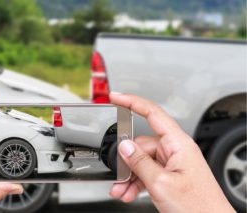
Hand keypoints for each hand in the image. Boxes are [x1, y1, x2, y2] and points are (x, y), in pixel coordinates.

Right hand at [109, 92, 233, 212]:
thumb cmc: (198, 207)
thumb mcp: (160, 183)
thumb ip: (139, 162)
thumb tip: (124, 146)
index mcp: (178, 144)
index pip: (153, 113)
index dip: (132, 102)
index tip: (116, 98)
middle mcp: (176, 150)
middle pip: (142, 145)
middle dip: (127, 162)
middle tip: (119, 177)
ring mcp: (173, 164)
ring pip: (142, 162)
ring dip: (130, 177)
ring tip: (122, 191)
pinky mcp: (171, 176)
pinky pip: (148, 172)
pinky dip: (137, 182)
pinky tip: (129, 193)